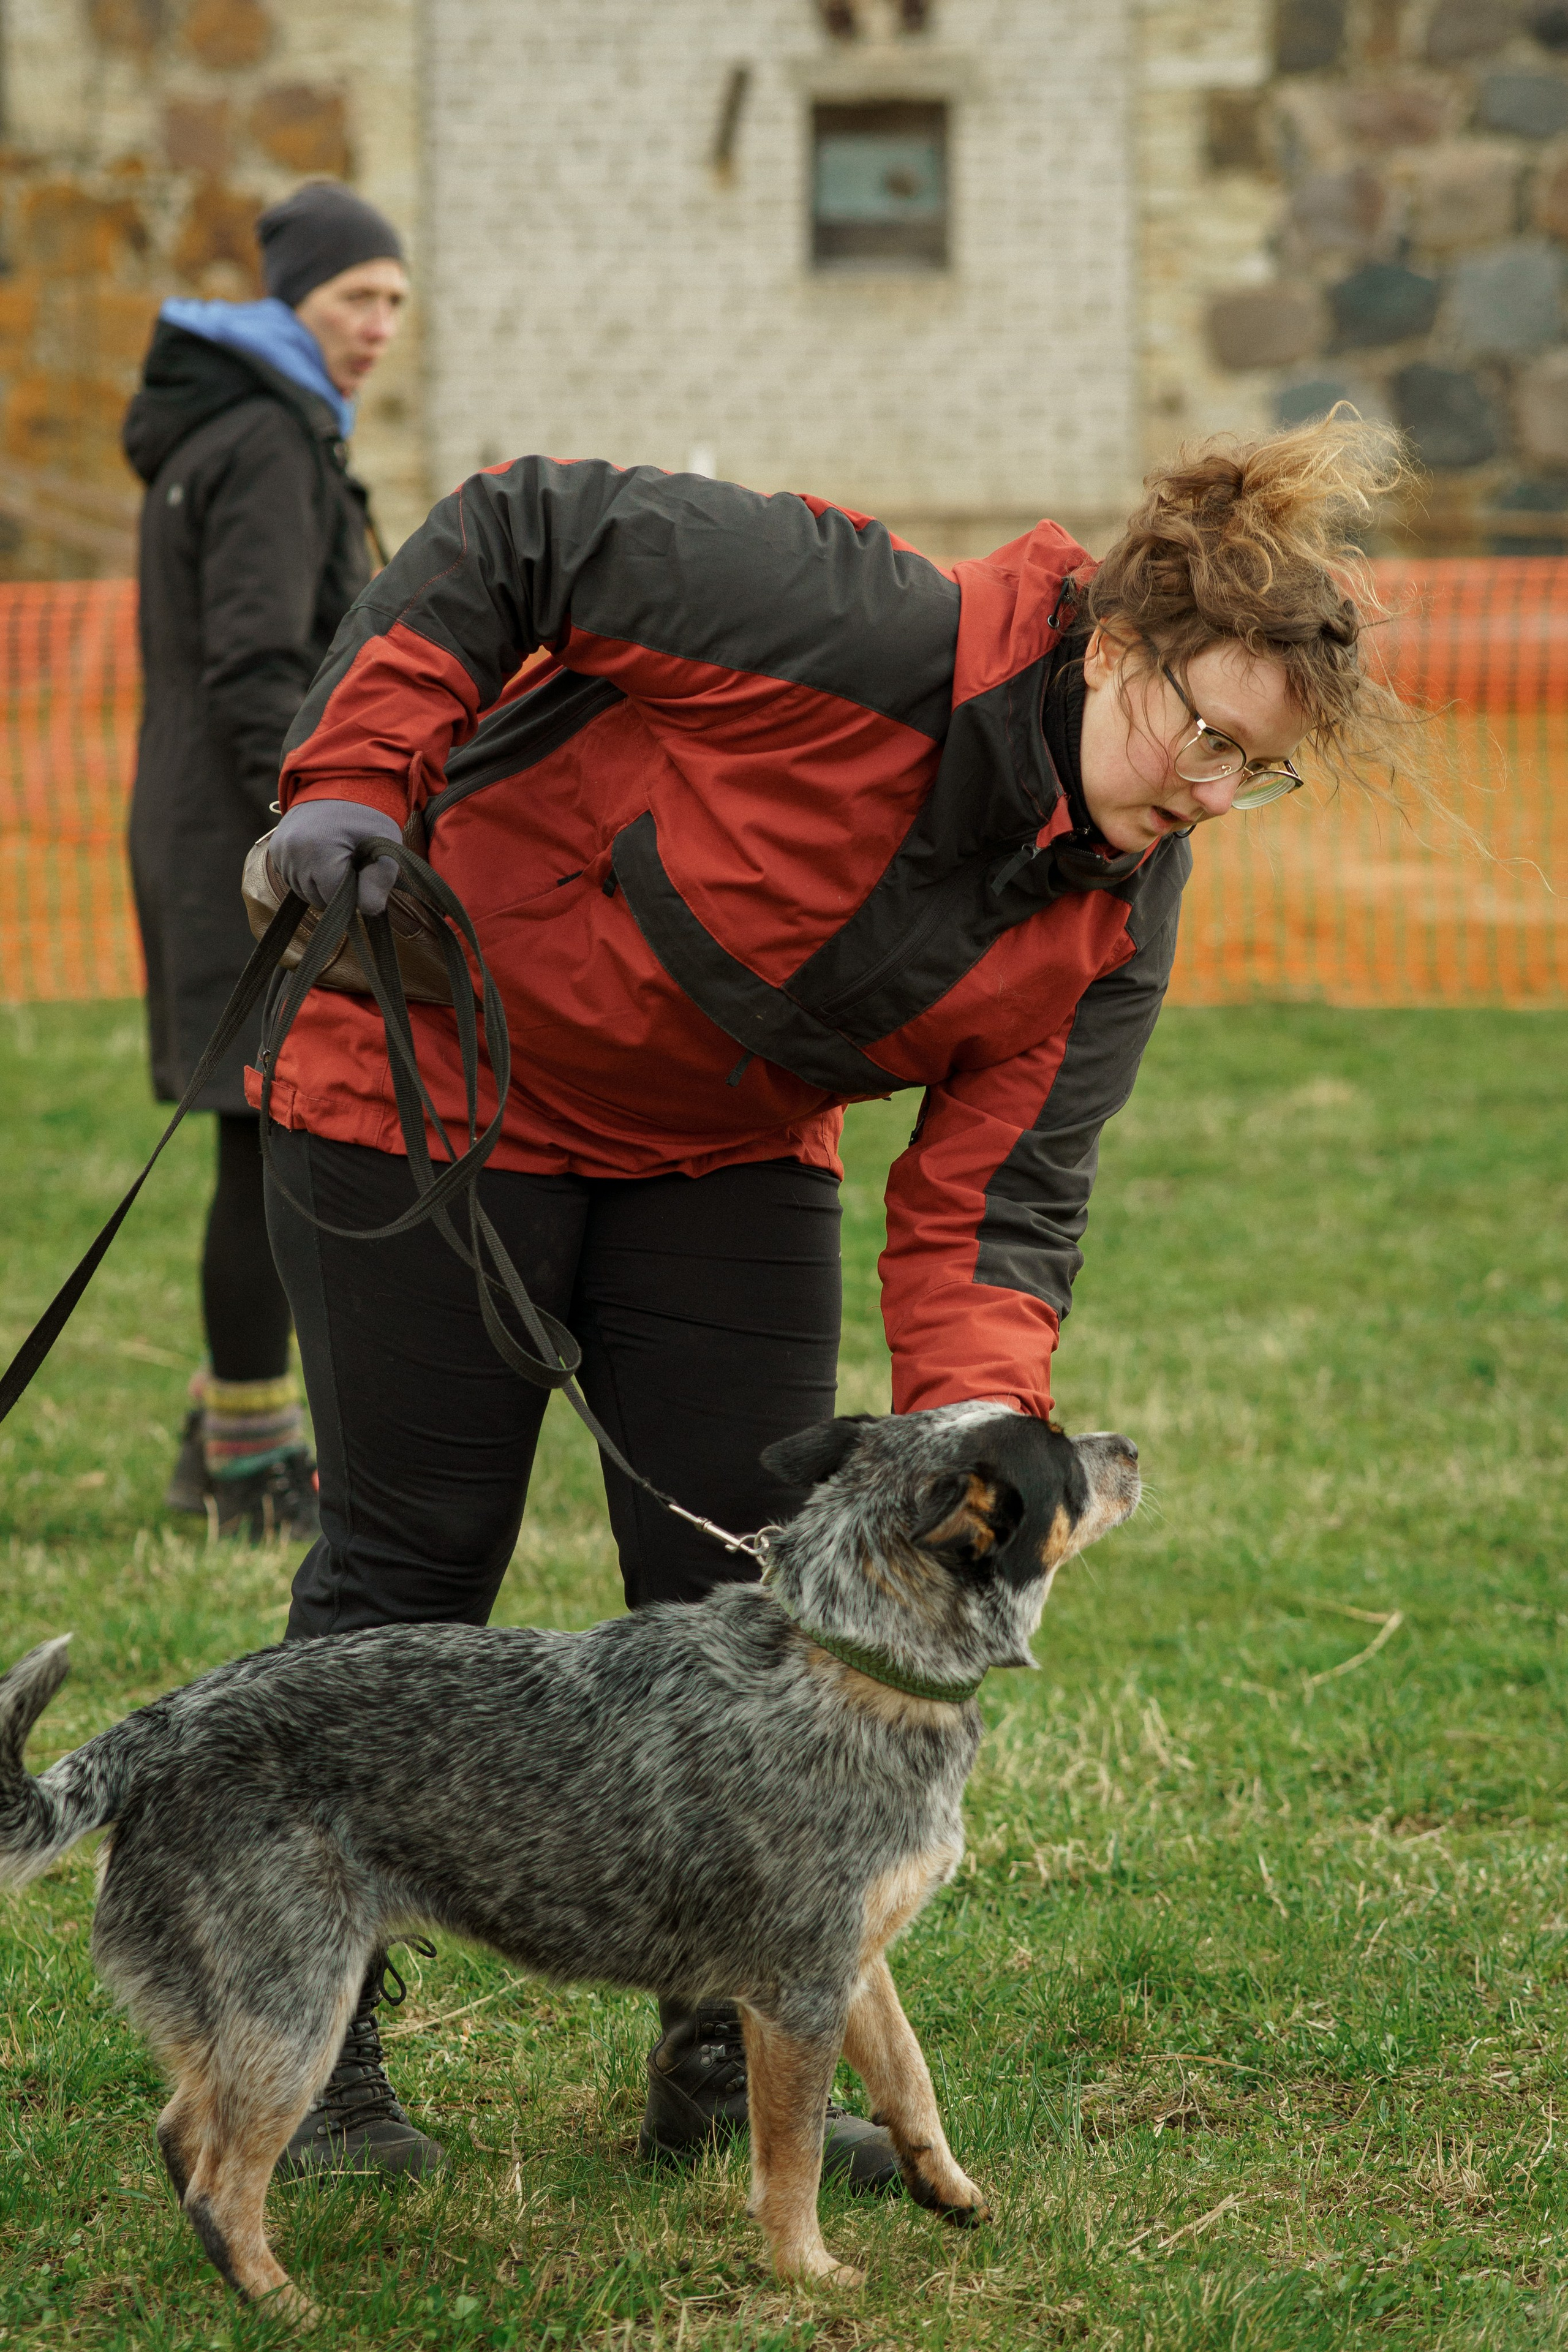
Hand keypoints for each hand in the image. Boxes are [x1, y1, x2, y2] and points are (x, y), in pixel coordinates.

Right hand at [269, 798, 400, 914]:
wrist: (340, 784)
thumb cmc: (368, 817)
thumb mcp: (385, 846)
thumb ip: (381, 880)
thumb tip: (369, 911)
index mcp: (319, 851)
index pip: (336, 900)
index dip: (355, 894)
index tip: (364, 874)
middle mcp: (292, 852)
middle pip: (319, 899)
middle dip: (339, 891)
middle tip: (353, 864)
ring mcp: (280, 851)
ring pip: (305, 893)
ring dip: (323, 885)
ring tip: (338, 858)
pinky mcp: (275, 850)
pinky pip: (294, 880)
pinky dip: (310, 876)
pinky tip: (323, 856)